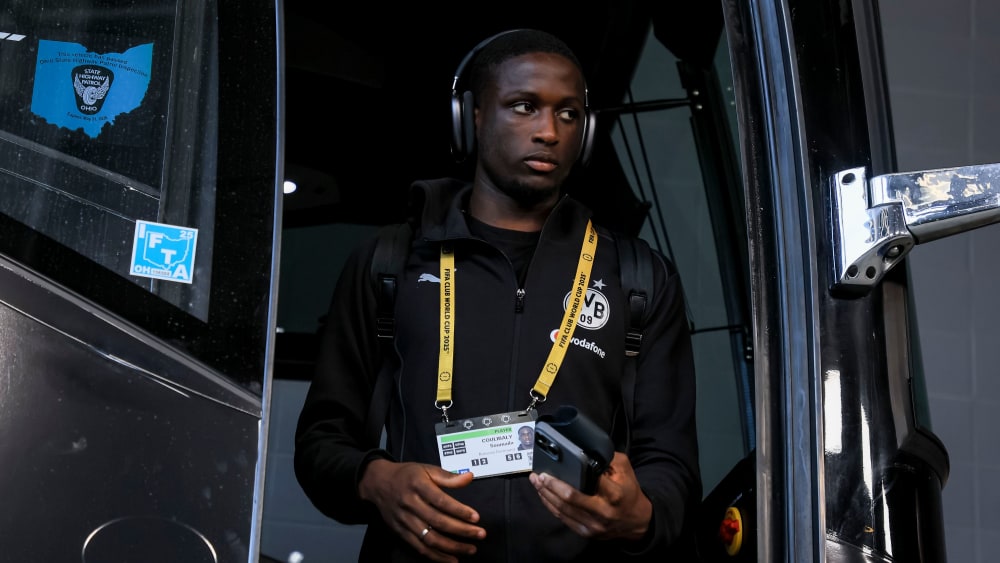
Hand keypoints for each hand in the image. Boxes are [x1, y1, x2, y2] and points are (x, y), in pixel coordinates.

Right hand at [358, 459, 485, 562]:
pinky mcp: (400, 532)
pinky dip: (436, 556)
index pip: (441, 501)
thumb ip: (448, 476)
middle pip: (437, 521)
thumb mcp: (426, 469)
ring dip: (452, 546)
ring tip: (470, 549)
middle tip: (480, 534)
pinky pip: (420, 547)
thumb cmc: (406, 475)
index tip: (476, 517)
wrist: (377, 483)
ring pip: (429, 538)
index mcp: (418, 485)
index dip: (459, 510)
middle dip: (461, 530)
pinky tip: (452, 559)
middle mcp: (409, 503)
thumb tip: (470, 477)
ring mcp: (404, 520)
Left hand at [529, 452, 651, 540]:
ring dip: (546, 495)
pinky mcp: (586, 533)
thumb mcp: (625, 469)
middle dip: (551, 485)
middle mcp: (603, 511)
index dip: (572, 473)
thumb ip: (607, 458)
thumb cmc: (628, 491)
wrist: (637, 521)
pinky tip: (543, 496)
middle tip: (539, 475)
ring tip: (536, 482)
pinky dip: (551, 506)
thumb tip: (586, 449)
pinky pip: (564, 519)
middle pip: (570, 498)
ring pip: (563, 510)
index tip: (557, 464)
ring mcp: (593, 525)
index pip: (591, 481)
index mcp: (614, 494)